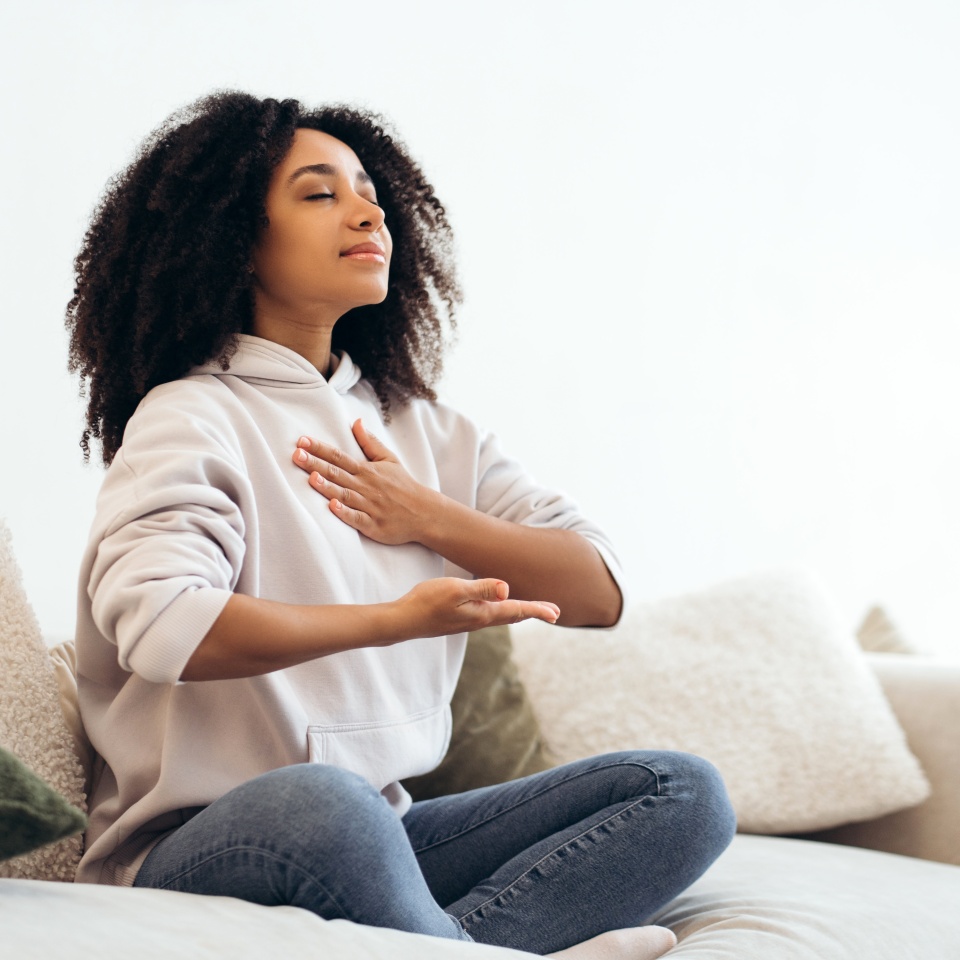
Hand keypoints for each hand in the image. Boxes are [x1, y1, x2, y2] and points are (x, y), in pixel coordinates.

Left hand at [292, 419, 440, 544]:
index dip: (320, 448)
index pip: (339, 456)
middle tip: (296, 455)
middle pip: (336, 473)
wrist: (424, 512)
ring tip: (311, 477)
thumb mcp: (389, 459)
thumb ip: (370, 442)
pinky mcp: (373, 524)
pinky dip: (345, 513)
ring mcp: (369, 506)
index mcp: (367, 470)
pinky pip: (356, 518)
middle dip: (315, 464)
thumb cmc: (404, 486)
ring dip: (327, 486)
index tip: (302, 441)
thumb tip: (356, 422)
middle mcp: (365, 486)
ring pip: (344, 494)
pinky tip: (332, 507)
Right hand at [394, 577, 559, 638]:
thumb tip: (507, 589)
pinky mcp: (459, 619)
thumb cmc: (427, 602)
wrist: (403, 621)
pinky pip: (488, 616)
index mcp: (483, 614)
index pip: (516, 610)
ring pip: (501, 617)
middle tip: (554, 613)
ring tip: (532, 610)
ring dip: (519, 612)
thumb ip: (482, 589)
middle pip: (513, 616)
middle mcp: (479, 621)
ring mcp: (469, 622)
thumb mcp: (455, 590)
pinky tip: (497, 609)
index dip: (538, 609)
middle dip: (533, 612)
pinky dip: (502, 612)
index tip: (557, 613)